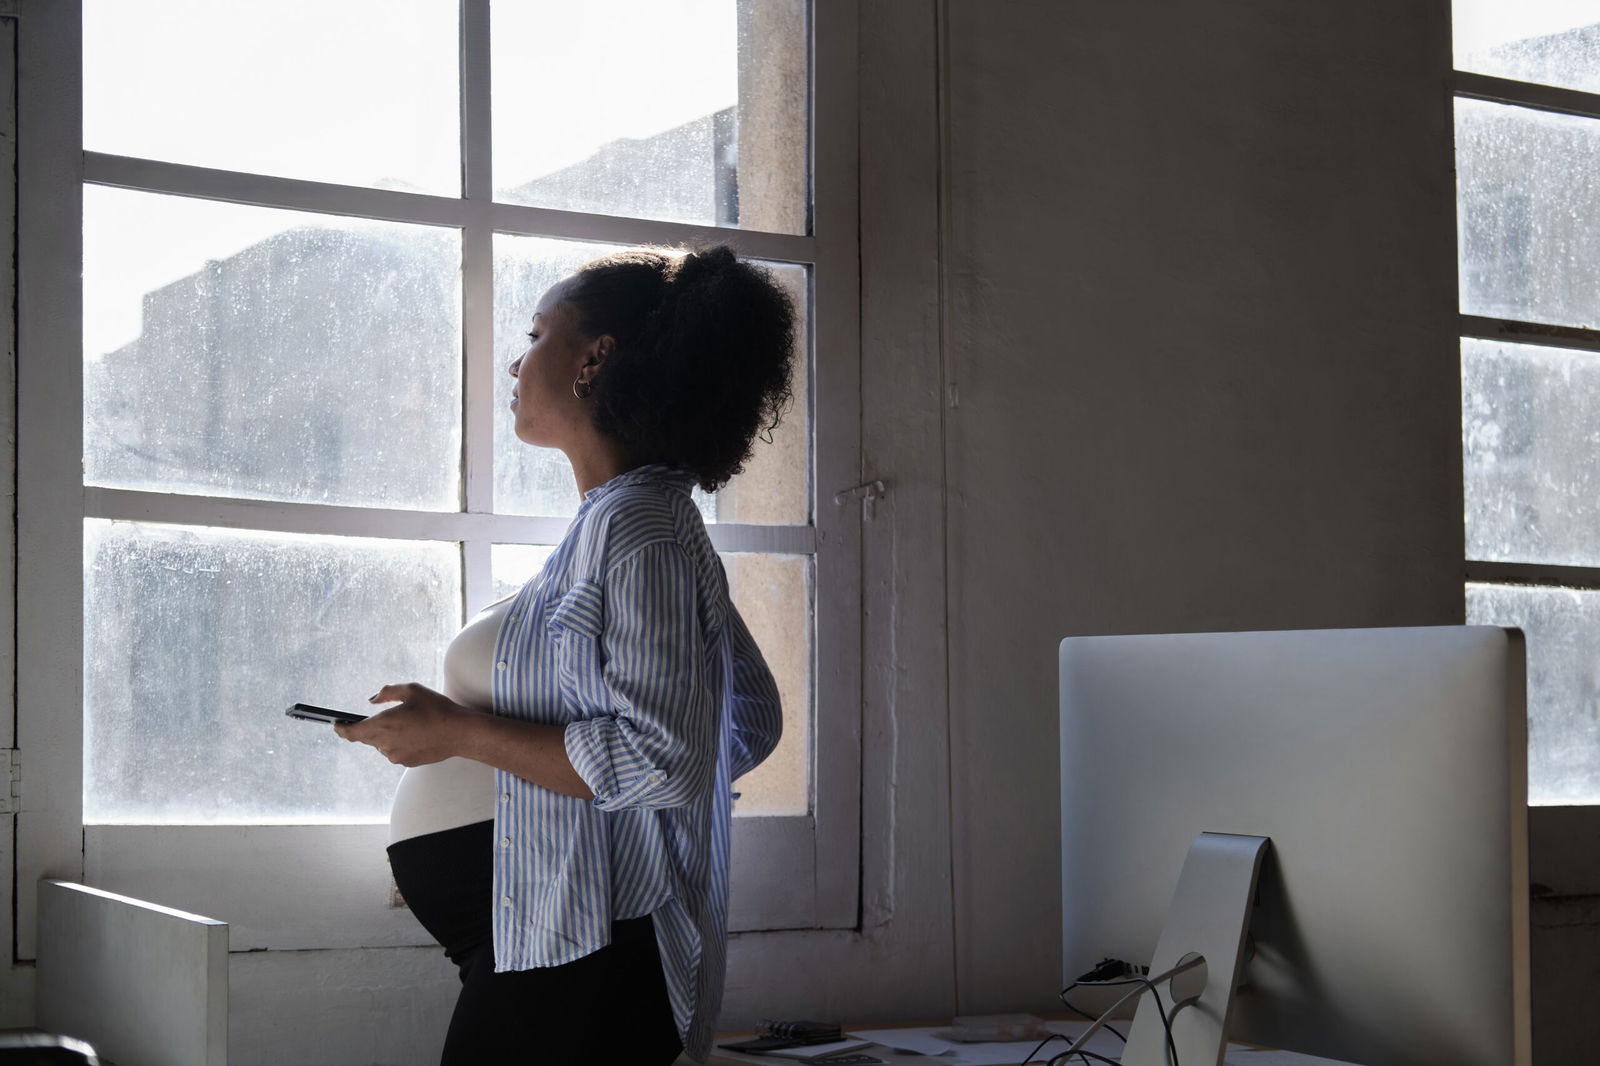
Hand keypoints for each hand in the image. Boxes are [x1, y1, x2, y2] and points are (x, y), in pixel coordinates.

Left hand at [335, 682, 473, 766]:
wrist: (458, 732)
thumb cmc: (436, 709)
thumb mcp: (412, 690)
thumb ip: (387, 692)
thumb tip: (373, 700)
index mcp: (383, 724)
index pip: (352, 732)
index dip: (341, 729)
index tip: (336, 725)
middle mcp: (385, 743)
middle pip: (366, 738)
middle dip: (368, 728)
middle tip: (382, 717)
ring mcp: (395, 756)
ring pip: (381, 745)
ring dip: (386, 735)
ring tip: (407, 724)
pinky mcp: (406, 762)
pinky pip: (395, 751)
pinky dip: (399, 743)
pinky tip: (415, 734)